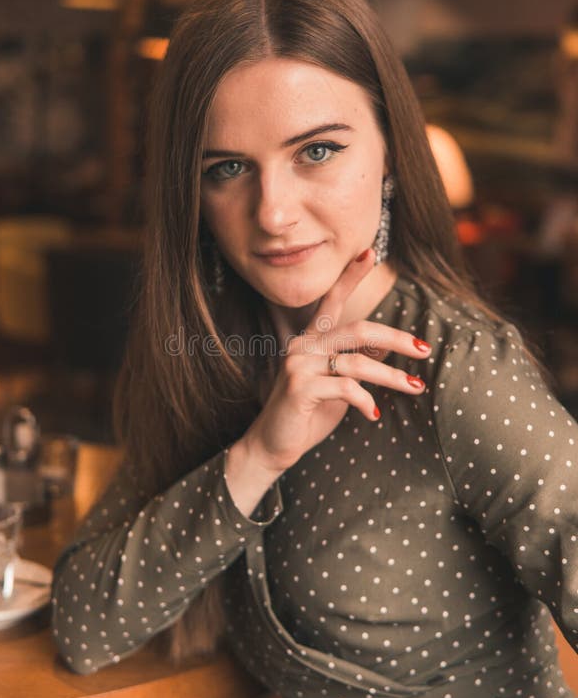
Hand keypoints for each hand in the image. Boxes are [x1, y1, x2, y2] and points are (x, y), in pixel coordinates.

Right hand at [243, 248, 431, 473]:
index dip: (351, 276)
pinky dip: (364, 401)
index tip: (370, 251)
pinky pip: (345, 387)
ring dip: (391, 377)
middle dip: (396, 338)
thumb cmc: (308, 414)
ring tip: (415, 388)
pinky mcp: (299, 388)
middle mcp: (303, 345)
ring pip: (357, 362)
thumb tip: (388, 347)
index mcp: (311, 339)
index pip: (332, 301)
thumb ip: (356, 363)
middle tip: (424, 348)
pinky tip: (372, 414)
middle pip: (358, 330)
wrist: (273, 446)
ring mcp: (299, 365)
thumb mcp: (337, 385)